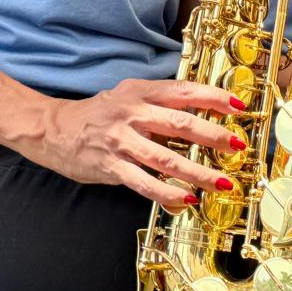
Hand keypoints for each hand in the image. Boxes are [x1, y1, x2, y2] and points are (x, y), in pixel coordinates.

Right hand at [35, 78, 245, 207]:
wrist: (53, 129)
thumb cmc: (98, 114)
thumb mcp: (128, 97)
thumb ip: (159, 104)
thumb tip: (199, 114)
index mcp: (140, 93)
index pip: (183, 91)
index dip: (213, 97)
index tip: (238, 106)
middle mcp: (132, 113)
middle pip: (180, 123)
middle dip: (212, 136)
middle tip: (236, 145)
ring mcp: (121, 141)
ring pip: (166, 158)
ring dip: (197, 172)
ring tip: (221, 182)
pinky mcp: (111, 166)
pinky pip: (143, 182)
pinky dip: (167, 192)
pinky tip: (186, 199)